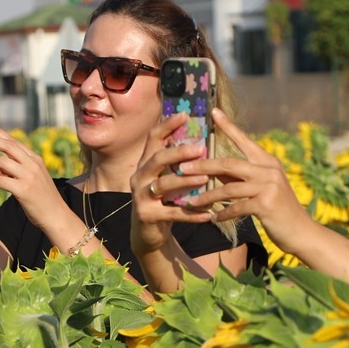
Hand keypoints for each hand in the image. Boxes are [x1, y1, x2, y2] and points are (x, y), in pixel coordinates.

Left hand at [0, 121, 66, 227]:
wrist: (56, 216)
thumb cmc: (41, 199)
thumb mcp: (27, 180)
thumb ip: (8, 171)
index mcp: (34, 159)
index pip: (13, 140)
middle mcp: (33, 164)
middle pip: (7, 145)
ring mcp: (29, 177)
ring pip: (1, 162)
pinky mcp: (24, 190)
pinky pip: (0, 181)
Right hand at [130, 112, 212, 256]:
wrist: (148, 233)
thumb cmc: (163, 200)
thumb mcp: (167, 178)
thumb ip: (177, 162)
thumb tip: (201, 140)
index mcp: (146, 163)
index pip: (153, 138)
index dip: (167, 125)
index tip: (185, 114)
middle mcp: (140, 176)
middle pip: (156, 159)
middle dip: (178, 152)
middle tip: (200, 148)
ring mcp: (141, 197)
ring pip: (163, 185)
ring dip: (185, 181)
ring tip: (205, 178)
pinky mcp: (147, 216)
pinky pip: (172, 213)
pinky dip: (191, 214)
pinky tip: (208, 214)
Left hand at [177, 109, 311, 245]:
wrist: (301, 231)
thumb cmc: (278, 209)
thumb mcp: (261, 187)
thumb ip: (239, 176)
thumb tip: (212, 168)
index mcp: (267, 161)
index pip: (244, 139)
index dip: (228, 125)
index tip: (213, 111)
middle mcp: (269, 169)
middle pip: (229, 163)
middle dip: (203, 165)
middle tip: (183, 167)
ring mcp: (269, 186)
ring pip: (229, 188)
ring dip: (208, 195)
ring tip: (192, 202)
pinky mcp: (266, 204)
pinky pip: (236, 207)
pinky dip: (223, 213)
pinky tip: (213, 218)